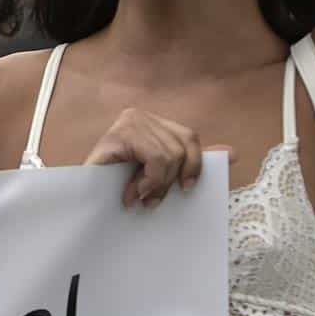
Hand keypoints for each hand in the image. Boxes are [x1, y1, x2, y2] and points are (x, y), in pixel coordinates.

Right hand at [82, 108, 210, 209]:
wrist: (82, 200)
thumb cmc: (118, 188)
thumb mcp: (160, 174)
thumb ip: (189, 162)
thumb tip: (232, 154)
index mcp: (151, 122)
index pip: (189, 137)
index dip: (194, 164)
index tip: (187, 188)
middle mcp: (139, 115)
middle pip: (183, 147)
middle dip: (171, 180)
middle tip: (153, 200)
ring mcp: (128, 122)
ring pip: (170, 156)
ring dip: (156, 185)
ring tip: (139, 196)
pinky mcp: (119, 134)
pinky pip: (155, 159)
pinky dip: (149, 181)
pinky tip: (132, 193)